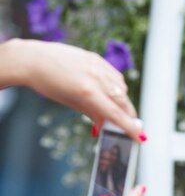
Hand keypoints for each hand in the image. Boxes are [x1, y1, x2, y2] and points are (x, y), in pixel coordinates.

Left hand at [1, 39, 144, 139]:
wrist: (33, 59)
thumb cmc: (48, 83)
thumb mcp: (71, 103)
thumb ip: (93, 114)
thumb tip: (107, 125)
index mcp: (87, 92)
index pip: (115, 114)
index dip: (130, 127)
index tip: (140, 136)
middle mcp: (96, 78)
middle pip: (123, 102)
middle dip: (129, 116)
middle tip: (130, 126)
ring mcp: (98, 66)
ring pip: (122, 89)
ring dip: (122, 101)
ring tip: (114, 108)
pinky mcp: (97, 59)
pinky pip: (116, 76)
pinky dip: (117, 87)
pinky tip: (109, 92)